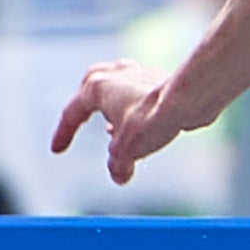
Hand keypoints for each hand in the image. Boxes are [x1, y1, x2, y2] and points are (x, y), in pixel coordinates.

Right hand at [52, 62, 192, 183]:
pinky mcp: (162, 81)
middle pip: (91, 85)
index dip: (63, 134)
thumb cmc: (153, 117)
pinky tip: (143, 125)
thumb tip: (120, 175)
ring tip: (113, 128)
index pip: (72, 113)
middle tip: (82, 116)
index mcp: (96, 87)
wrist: (191, 100)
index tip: (58, 149)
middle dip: (84, 103)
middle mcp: (116, 75)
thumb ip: (118, 165)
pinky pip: (142, 93)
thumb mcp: (126, 150)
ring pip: (119, 86)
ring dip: (113, 106)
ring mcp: (140, 74)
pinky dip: (136, 108)